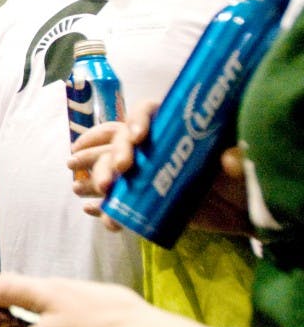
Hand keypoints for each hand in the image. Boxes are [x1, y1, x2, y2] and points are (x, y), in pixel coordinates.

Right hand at [73, 100, 249, 234]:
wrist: (248, 213)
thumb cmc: (247, 179)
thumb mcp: (245, 162)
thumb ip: (237, 158)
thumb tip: (228, 158)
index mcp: (173, 128)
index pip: (147, 113)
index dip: (137, 120)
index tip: (137, 138)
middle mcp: (153, 147)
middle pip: (119, 143)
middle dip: (107, 158)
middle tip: (107, 181)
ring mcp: (147, 173)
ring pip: (111, 169)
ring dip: (94, 177)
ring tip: (78, 190)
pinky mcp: (146, 200)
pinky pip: (118, 200)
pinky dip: (102, 206)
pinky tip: (90, 211)